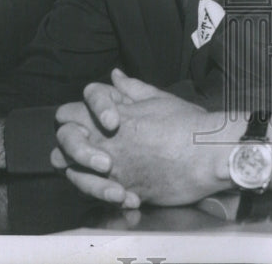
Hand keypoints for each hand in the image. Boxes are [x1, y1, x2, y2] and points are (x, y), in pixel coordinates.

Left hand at [53, 77, 238, 206]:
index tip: (102, 120)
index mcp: (112, 115)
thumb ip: (131, 89)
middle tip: (91, 146)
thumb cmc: (188, 124)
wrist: (207, 153)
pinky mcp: (122, 190)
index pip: (70, 111)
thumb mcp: (158, 99)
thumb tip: (115, 76)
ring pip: (70, 170)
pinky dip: (104, 193)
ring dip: (81, 170)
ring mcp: (111, 167)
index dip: (80, 113)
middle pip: (63, 139)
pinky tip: (123, 190)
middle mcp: (106, 141)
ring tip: (104, 170)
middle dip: (71, 143)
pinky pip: (95, 195)